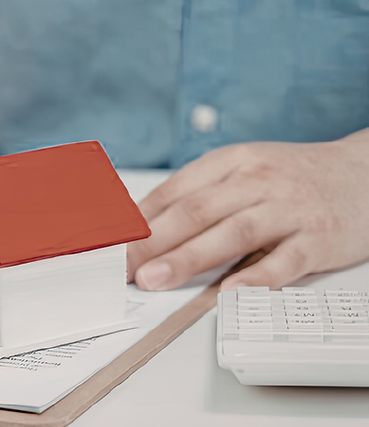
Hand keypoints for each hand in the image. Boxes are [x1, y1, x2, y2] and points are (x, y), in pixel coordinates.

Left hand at [127, 130, 368, 290]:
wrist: (366, 174)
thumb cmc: (292, 178)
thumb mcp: (243, 170)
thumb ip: (199, 194)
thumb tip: (142, 223)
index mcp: (231, 162)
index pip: (174, 192)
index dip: (138, 221)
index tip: (110, 245)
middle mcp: (257, 181)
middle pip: (195, 212)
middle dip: (151, 243)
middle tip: (121, 267)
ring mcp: (288, 209)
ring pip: (231, 233)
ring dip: (188, 258)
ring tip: (155, 280)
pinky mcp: (319, 238)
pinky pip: (284, 260)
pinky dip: (256, 277)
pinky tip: (229, 292)